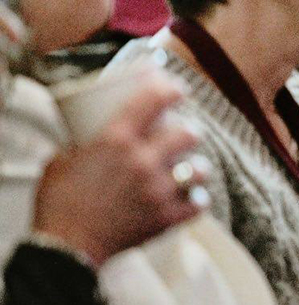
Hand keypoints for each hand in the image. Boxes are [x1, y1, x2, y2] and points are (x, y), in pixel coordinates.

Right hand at [31, 77, 205, 266]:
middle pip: (189, 133)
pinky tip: (191, 198)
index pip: (155, 99)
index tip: (177, 89)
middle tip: (183, 135)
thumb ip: (80, 147)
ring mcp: (158, 190)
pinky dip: (196, 200)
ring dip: (196, 167)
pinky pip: (199, 203)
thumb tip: (83, 140)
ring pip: (200, 168)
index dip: (171, 89)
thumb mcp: (61, 163)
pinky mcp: (166, 218)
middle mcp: (142, 161)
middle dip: (189, 132)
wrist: (64, 250)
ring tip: (189, 169)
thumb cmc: (58, 206)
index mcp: (115, 140)